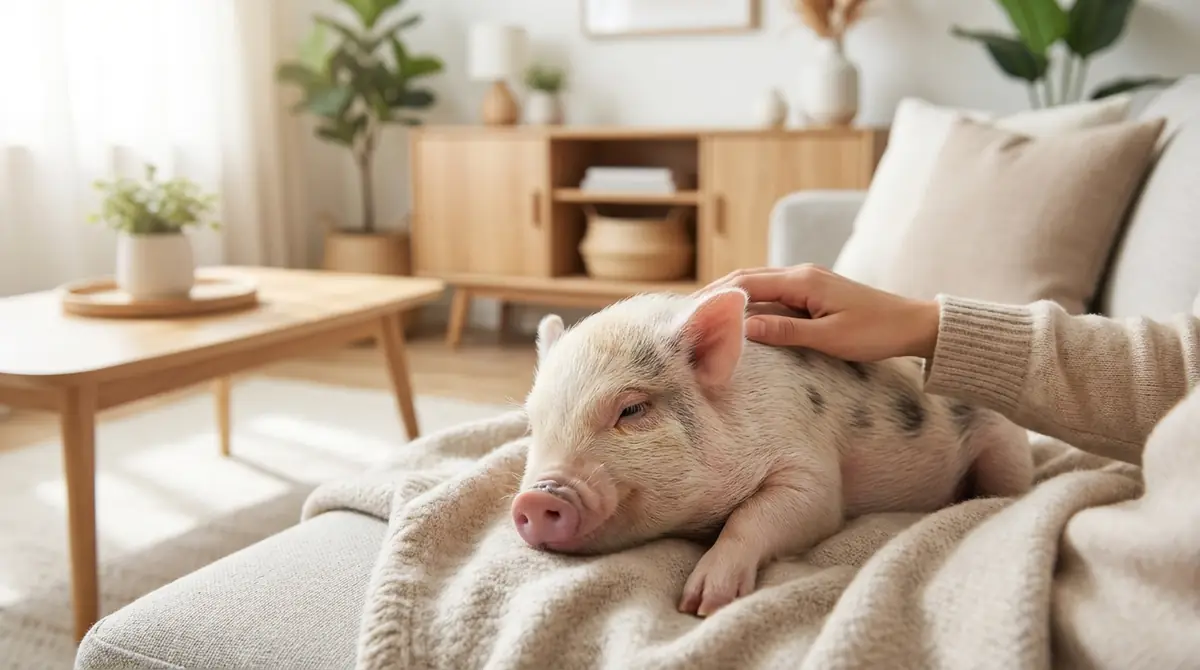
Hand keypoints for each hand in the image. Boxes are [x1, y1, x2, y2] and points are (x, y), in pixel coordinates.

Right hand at [698, 264, 940, 361]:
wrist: (912, 324)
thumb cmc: (875, 333)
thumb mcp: (829, 339)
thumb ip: (786, 332)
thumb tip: (745, 327)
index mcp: (803, 281)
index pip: (746, 282)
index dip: (715, 296)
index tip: (689, 310)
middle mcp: (802, 274)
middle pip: (747, 278)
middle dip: (716, 293)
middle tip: (686, 311)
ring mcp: (808, 280)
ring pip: (758, 283)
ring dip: (731, 296)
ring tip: (705, 314)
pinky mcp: (813, 291)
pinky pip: (773, 291)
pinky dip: (750, 300)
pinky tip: (739, 315)